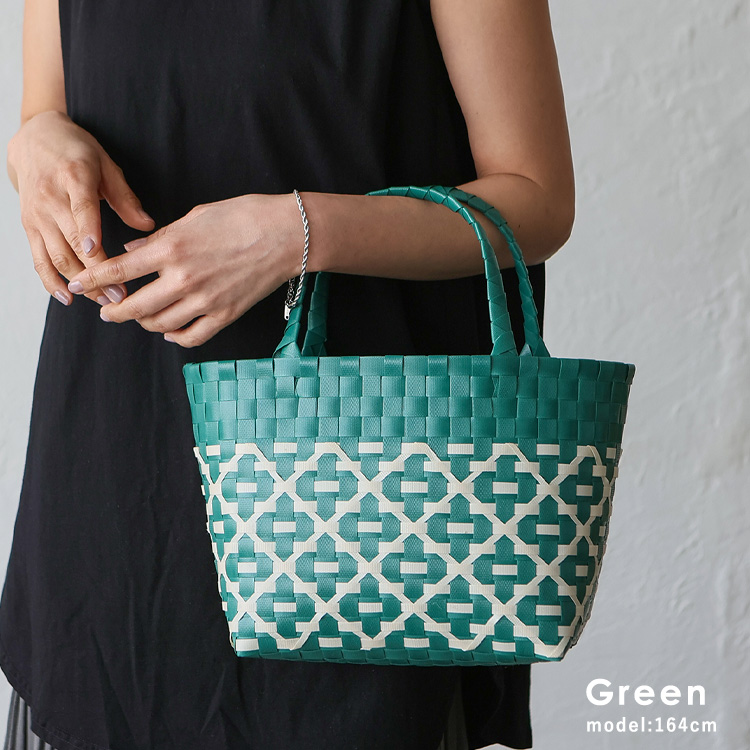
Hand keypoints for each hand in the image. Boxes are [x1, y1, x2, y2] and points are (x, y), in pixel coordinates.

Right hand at [7, 110, 154, 305]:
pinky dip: (50, 281)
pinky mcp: (29, 227)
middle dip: (96, 273)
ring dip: (80, 283)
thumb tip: (147, 225)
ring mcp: (37, 216)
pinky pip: (38, 259)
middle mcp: (51, 198)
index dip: (88, 231)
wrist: (34, 140)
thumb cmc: (77, 152)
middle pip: (72, 242)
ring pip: (57, 256)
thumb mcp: (106, 165)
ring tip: (104, 301)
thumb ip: (125, 197)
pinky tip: (68, 298)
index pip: (81, 208)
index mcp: (74, 177)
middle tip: (120, 295)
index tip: (96, 253)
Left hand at [65, 193, 303, 347]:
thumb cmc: (243, 216)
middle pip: (134, 305)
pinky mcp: (225, 314)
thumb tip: (133, 252)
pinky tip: (170, 331)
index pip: (119, 269)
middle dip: (113, 311)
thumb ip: (160, 237)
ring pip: (160, 324)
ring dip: (144, 323)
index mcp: (171, 248)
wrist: (286, 235)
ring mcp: (205, 300)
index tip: (78, 284)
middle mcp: (183, 278)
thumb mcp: (195, 216)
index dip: (92, 279)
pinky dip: (176, 337)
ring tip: (140, 317)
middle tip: (107, 311)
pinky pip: (191, 337)